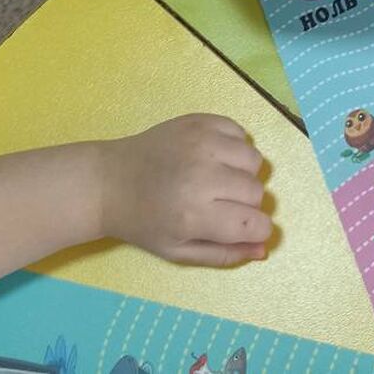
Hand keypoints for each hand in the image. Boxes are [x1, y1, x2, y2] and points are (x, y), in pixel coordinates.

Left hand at [98, 114, 270, 265]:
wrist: (110, 181)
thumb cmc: (143, 223)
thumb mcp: (178, 251)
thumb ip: (224, 254)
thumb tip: (263, 250)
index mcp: (194, 215)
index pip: (254, 223)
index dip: (256, 230)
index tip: (244, 229)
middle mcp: (202, 175)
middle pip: (256, 191)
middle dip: (246, 204)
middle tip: (220, 205)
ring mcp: (201, 142)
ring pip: (254, 159)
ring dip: (243, 173)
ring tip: (217, 179)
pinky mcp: (199, 120)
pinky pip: (240, 132)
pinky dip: (234, 147)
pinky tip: (211, 157)